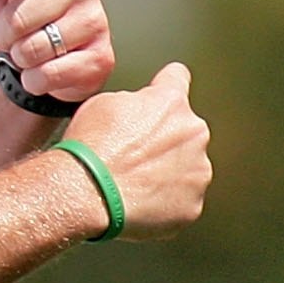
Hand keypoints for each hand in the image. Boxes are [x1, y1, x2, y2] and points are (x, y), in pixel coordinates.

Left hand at [0, 0, 115, 103]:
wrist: (41, 56)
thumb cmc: (17, 10)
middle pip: (19, 19)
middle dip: (3, 35)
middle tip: (10, 35)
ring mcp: (96, 20)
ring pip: (32, 50)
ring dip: (20, 58)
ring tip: (30, 50)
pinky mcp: (101, 57)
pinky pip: (47, 75)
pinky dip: (34, 79)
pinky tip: (44, 69)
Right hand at [64, 63, 212, 236]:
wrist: (86, 192)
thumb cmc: (91, 149)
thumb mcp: (103, 103)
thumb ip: (133, 101)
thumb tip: (138, 109)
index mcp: (170, 102)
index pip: (178, 78)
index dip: (165, 85)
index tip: (163, 93)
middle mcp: (193, 133)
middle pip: (185, 130)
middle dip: (165, 139)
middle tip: (133, 154)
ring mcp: (197, 172)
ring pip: (187, 167)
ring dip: (168, 172)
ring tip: (133, 181)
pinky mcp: (192, 205)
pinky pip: (182, 200)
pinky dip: (164, 202)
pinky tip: (139, 201)